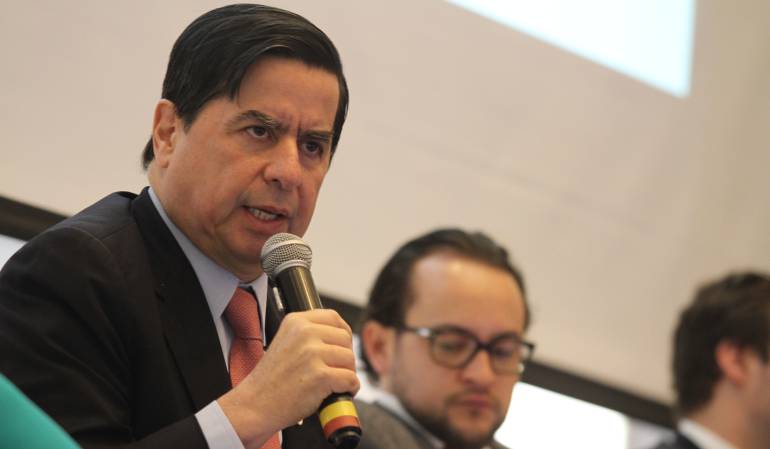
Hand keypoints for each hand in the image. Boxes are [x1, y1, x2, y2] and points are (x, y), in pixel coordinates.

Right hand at [218, 309, 358, 447]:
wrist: (255, 404)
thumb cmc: (271, 379)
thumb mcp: (286, 342)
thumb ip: (309, 334)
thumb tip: (340, 335)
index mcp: (296, 321)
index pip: (333, 317)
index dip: (342, 334)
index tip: (340, 346)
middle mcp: (305, 333)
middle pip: (345, 339)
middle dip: (345, 357)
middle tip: (334, 370)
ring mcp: (312, 353)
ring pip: (350, 359)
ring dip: (347, 373)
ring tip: (333, 383)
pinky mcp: (320, 376)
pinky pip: (351, 379)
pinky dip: (349, 389)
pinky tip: (337, 393)